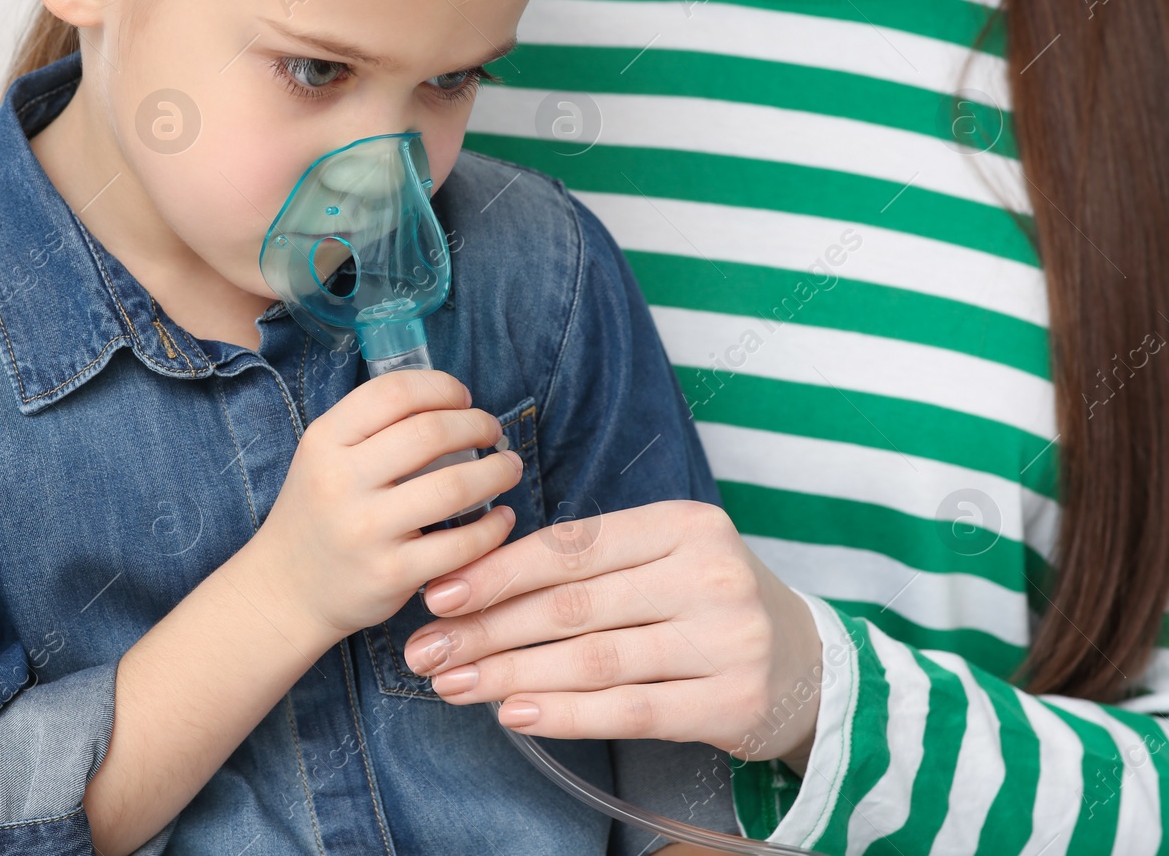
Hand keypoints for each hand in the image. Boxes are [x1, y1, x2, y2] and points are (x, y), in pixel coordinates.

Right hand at [254, 369, 522, 640]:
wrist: (284, 589)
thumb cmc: (318, 514)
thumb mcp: (323, 458)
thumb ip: (372, 430)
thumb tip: (449, 404)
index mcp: (325, 441)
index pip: (394, 392)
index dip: (441, 387)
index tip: (463, 398)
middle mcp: (341, 480)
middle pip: (431, 432)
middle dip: (477, 425)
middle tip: (492, 432)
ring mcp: (366, 530)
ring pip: (454, 487)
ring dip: (496, 472)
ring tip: (508, 468)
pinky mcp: (391, 574)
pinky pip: (461, 544)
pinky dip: (493, 527)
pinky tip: (501, 518)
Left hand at [401, 501, 822, 765]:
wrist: (809, 663)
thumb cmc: (705, 603)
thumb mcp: (661, 559)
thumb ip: (587, 565)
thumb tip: (473, 584)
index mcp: (683, 523)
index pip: (571, 547)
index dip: (498, 572)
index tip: (439, 595)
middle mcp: (708, 573)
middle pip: (574, 604)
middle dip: (489, 629)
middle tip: (428, 650)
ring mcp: (726, 638)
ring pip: (594, 658)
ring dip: (512, 674)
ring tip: (455, 684)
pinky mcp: (733, 700)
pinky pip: (630, 709)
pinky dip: (565, 714)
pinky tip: (514, 714)